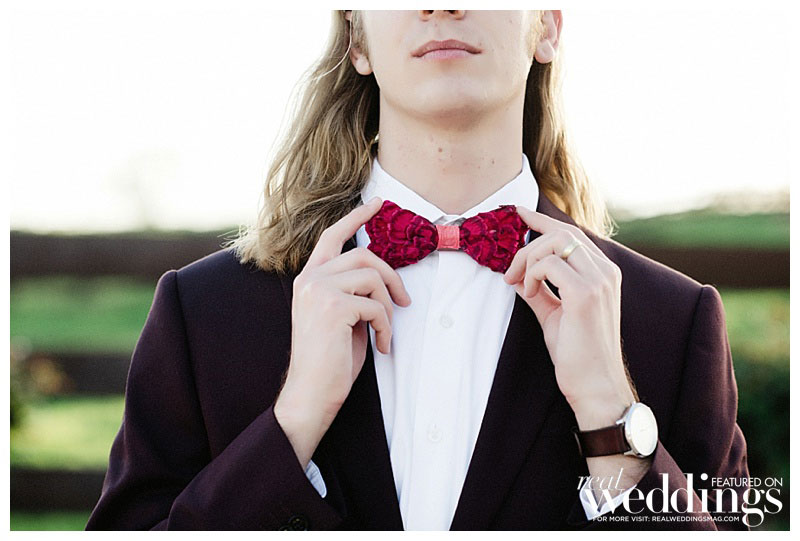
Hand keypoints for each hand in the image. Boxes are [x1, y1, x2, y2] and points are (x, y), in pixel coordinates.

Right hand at [274, 196, 411, 467]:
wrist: (310, 393)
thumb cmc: (329, 360)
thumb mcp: (340, 317)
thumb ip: (352, 291)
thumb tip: (383, 277)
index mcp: (308, 280)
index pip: (331, 236)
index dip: (356, 218)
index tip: (378, 204)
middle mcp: (309, 280)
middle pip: (363, 255)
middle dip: (391, 276)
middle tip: (406, 300)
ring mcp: (318, 291)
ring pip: (372, 278)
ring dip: (388, 306)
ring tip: (386, 331)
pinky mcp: (332, 307)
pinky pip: (376, 306)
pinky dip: (386, 327)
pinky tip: (381, 346)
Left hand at [503, 206, 635, 428]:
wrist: (595, 386)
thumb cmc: (577, 355)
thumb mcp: (554, 315)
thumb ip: (540, 291)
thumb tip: (517, 276)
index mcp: (603, 273)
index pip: (571, 233)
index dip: (542, 220)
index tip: (518, 214)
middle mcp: (606, 271)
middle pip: (561, 232)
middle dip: (527, 243)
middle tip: (508, 271)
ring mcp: (599, 281)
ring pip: (554, 243)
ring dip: (527, 260)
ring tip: (519, 285)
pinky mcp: (585, 294)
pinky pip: (549, 264)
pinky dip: (532, 274)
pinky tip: (528, 292)